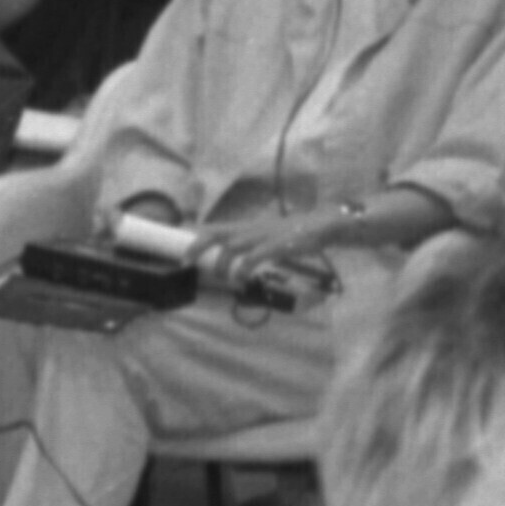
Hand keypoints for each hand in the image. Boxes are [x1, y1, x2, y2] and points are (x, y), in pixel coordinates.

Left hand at [188, 209, 338, 286]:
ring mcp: (263, 235)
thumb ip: (248, 245)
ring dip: (222, 264)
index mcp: (246, 226)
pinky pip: (255, 256)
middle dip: (197, 246)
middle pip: (215, 233)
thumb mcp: (265, 236)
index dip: (195, 238)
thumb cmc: (292, 234)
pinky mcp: (278, 245)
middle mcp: (250, 228)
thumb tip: (229, 259)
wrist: (324, 225)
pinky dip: (244, 268)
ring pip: (232, 246)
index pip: (213, 228)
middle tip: (185, 263)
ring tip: (222, 279)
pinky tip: (242, 280)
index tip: (180, 253)